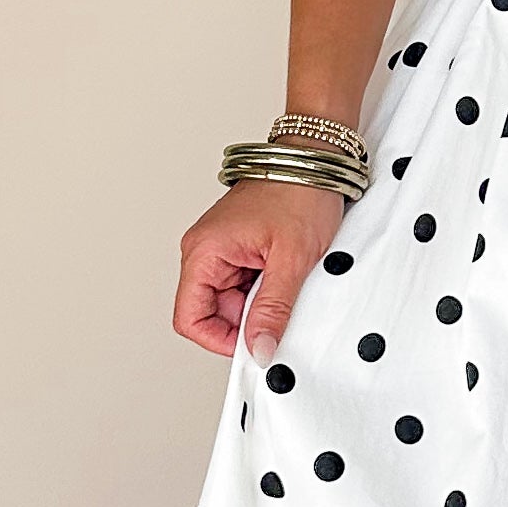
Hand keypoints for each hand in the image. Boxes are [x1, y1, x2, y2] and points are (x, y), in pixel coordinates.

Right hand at [175, 181, 346, 362]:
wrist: (317, 158)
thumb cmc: (302, 191)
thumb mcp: (292, 260)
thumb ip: (273, 309)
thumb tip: (260, 348)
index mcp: (203, 251)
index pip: (189, 318)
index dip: (220, 340)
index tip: (255, 344)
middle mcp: (204, 250)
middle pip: (211, 313)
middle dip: (246, 320)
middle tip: (282, 309)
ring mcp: (220, 249)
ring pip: (230, 301)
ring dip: (259, 304)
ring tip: (288, 283)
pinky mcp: (238, 248)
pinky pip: (244, 285)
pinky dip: (266, 289)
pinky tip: (287, 275)